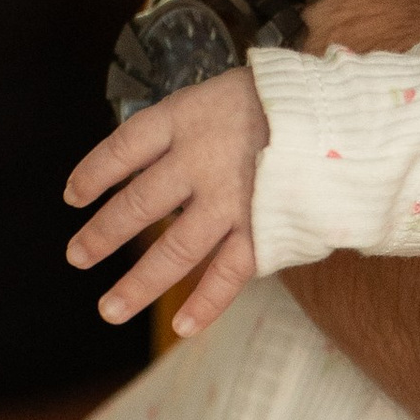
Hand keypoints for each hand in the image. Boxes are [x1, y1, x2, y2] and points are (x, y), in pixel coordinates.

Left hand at [65, 69, 269, 337]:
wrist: (346, 114)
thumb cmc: (287, 101)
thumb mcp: (227, 92)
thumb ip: (193, 129)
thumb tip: (157, 164)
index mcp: (185, 118)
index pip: (122, 148)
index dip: (93, 173)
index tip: (73, 195)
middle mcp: (199, 161)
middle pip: (137, 204)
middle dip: (103, 235)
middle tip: (77, 257)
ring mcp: (230, 200)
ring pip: (173, 250)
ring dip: (138, 283)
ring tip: (108, 309)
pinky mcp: (264, 231)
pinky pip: (228, 275)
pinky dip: (205, 304)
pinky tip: (181, 327)